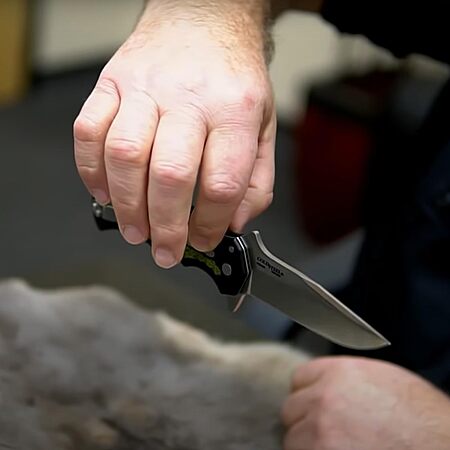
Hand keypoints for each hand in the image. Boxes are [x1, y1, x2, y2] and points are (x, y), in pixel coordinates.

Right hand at [74, 1, 275, 267]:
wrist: (205, 17)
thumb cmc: (233, 77)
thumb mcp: (265, 125)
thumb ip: (256, 180)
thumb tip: (234, 222)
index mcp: (234, 111)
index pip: (222, 182)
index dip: (210, 224)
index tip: (203, 239)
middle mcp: (189, 97)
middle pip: (170, 174)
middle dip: (166, 226)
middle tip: (166, 251)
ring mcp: (145, 88)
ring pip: (125, 155)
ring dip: (127, 206)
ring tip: (135, 231)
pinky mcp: (113, 83)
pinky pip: (89, 130)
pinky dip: (91, 170)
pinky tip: (105, 193)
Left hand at [281, 356, 449, 449]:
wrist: (443, 447)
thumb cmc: (422, 418)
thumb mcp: (382, 379)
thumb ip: (344, 379)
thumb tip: (324, 385)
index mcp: (338, 373)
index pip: (299, 378)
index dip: (309, 393)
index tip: (315, 405)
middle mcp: (324, 400)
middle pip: (291, 409)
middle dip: (305, 420)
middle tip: (328, 432)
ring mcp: (321, 435)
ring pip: (293, 440)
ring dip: (308, 446)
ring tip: (338, 448)